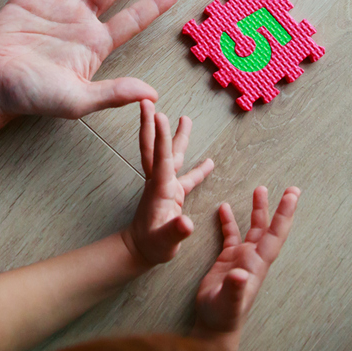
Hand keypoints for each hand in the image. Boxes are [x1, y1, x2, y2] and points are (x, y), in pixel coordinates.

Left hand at [121, 101, 214, 266]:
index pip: (161, 157)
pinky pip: (186, 176)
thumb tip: (187, 223)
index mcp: (161, 187)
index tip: (160, 114)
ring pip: (171, 155)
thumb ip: (176, 232)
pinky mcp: (172, 193)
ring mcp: (166, 185)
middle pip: (157, 147)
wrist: (141, 250)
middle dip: (153, 124)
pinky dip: (197, 169)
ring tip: (186, 118)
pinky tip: (209, 162)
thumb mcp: (165, 241)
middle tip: (147, 100)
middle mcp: (161, 181)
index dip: (162, 136)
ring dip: (176, 137)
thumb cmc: (152, 246)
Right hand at [192, 186, 298, 350]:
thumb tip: (240, 274)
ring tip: (259, 190)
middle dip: (279, 208)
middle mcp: (253, 258)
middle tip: (291, 188)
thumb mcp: (228, 303)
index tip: (292, 195)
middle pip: (269, 228)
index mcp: (257, 264)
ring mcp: (242, 259)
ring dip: (257, 210)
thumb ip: (235, 289)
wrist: (214, 326)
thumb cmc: (223, 316)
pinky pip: (231, 236)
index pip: (275, 235)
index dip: (284, 215)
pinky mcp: (228, 260)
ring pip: (253, 229)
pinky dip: (229, 222)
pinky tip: (223, 208)